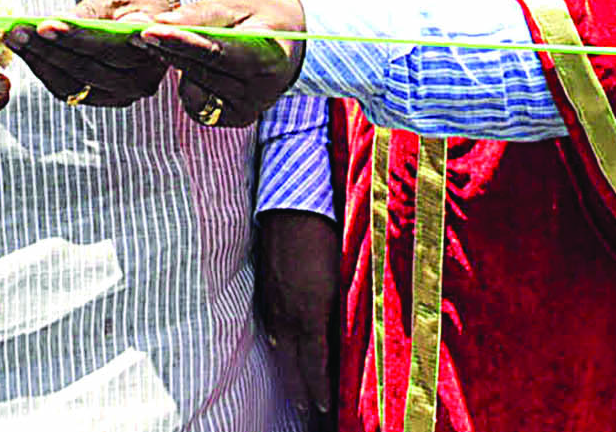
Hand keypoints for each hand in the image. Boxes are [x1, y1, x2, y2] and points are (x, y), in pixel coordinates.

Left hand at [4, 0, 175, 107]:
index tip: (44, 25)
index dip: (74, 37)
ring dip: (39, 61)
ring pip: (72, 83)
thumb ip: (93, 11)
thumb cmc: (133, 4)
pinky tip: (27, 53)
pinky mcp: (103, 99)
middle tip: (18, 31)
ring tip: (16, 39)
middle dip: (47, 49)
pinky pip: (68, 91)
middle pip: (86, 68)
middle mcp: (141, 80)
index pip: (107, 47)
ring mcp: (122, 94)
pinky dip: (44, 71)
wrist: (147, 22)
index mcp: (152, 50)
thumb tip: (64, 22)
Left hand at [136, 0, 305, 127]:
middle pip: (200, 70)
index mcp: (267, 56)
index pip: (215, 52)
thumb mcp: (237, 4)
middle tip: (146, 31)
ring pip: (193, 88)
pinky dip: (191, 83)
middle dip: (170, 49)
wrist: (291, 46)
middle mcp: (260, 90)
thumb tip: (163, 22)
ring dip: (181, 65)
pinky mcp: (236, 119)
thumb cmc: (261, 19)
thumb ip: (201, 15)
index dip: (180, 41)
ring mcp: (248, 109)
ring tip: (190, 45)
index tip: (150, 30)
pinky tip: (201, 68)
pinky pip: (196, 103)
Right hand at [257, 210, 339, 427]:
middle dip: (300, 389)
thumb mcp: (344, 274)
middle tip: (305, 410)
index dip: (319, 389)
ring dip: (288, 368)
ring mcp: (273, 299)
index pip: (315, 364)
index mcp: (312, 312)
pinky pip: (270, 323)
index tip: (323, 408)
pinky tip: (280, 345)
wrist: (292, 204)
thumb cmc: (327, 234)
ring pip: (279, 344)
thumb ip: (346, 308)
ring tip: (294, 388)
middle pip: (293, 362)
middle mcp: (289, 312)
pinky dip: (277, 340)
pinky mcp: (265, 285)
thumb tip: (350, 335)